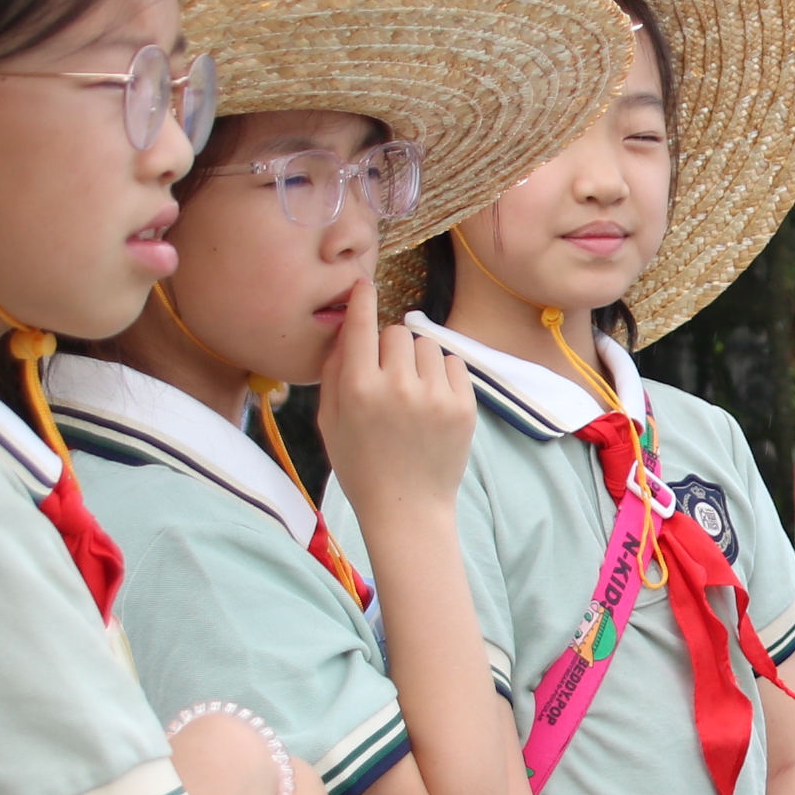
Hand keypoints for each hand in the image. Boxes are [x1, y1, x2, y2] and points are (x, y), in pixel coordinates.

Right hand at [316, 290, 477, 510]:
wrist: (407, 508)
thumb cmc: (361, 465)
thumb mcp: (331, 420)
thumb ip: (334, 370)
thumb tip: (347, 325)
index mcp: (359, 389)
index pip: (363, 324)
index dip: (363, 300)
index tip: (364, 286)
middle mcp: (397, 387)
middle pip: (396, 332)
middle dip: (389, 348)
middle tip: (387, 376)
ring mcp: (434, 396)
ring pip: (426, 344)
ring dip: (417, 358)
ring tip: (411, 390)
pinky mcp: (463, 406)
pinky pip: (453, 363)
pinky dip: (442, 374)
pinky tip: (431, 400)